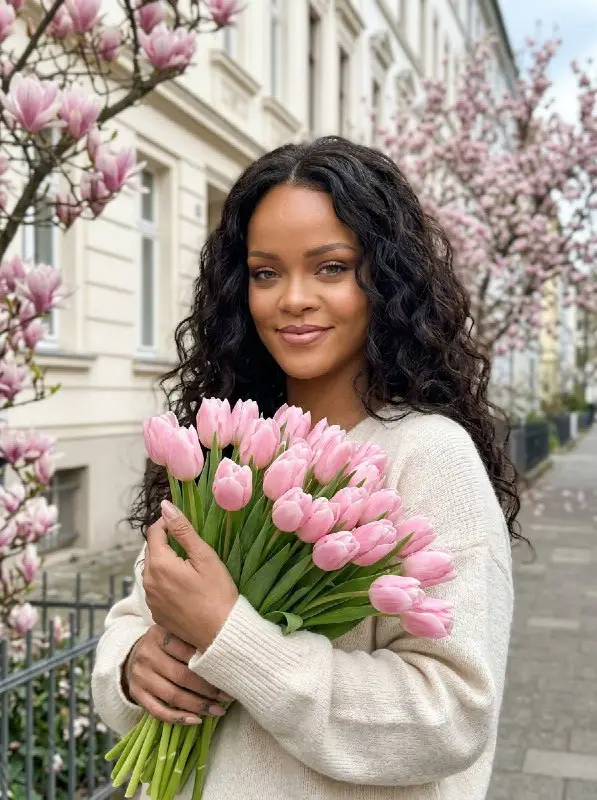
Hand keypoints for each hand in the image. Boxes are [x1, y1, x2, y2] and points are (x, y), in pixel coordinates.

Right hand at [122, 624, 229, 724]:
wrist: (136, 654)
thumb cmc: (167, 644)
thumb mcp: (176, 634)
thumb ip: (194, 640)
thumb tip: (228, 656)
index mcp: (159, 634)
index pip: (187, 651)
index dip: (209, 665)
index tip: (229, 675)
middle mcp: (146, 653)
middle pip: (181, 676)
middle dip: (207, 689)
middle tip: (228, 697)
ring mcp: (140, 675)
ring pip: (172, 695)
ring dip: (197, 706)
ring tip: (217, 711)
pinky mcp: (136, 693)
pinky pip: (158, 711)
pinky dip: (179, 718)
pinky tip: (196, 720)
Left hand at [144, 500, 238, 651]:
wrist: (221, 633)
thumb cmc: (218, 592)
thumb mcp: (204, 557)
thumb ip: (183, 530)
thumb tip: (165, 506)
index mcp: (159, 564)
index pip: (154, 532)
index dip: (168, 523)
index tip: (184, 525)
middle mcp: (148, 581)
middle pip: (151, 551)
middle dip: (166, 542)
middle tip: (190, 546)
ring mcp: (150, 599)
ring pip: (152, 569)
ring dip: (165, 562)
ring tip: (188, 565)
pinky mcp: (156, 612)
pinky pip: (155, 587)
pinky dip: (165, 580)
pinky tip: (184, 586)